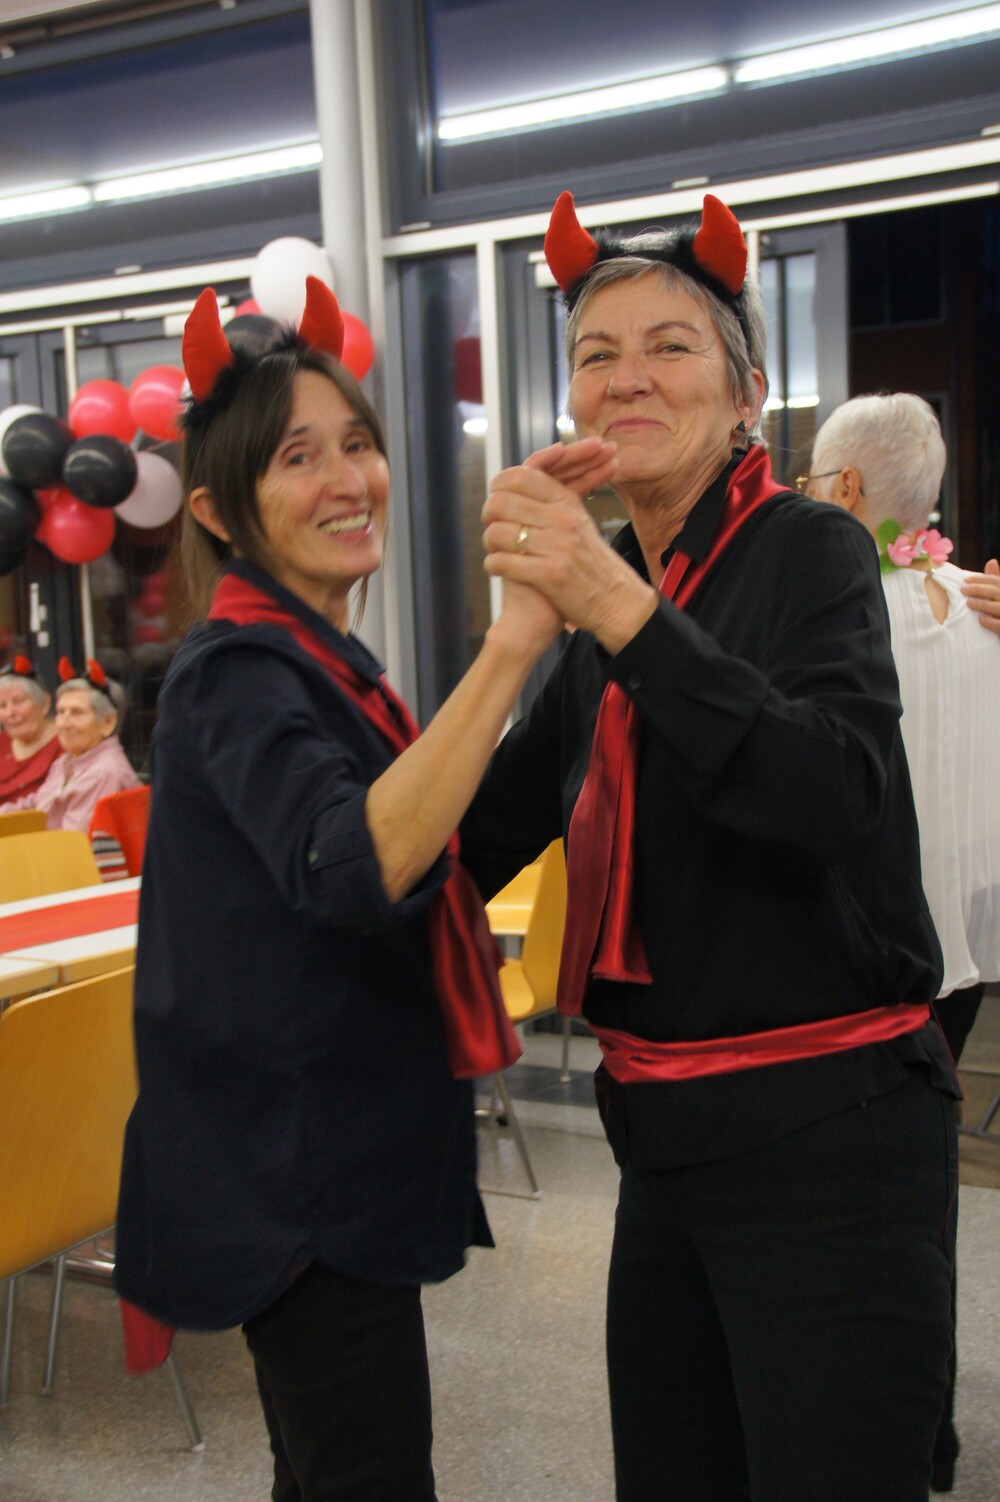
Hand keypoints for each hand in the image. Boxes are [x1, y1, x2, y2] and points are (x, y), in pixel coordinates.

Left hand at [482, 441, 657, 652]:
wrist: (616, 602)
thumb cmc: (590, 564)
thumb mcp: (578, 523)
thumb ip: (550, 503)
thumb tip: (513, 489)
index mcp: (567, 502)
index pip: (520, 477)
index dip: (498, 488)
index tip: (497, 504)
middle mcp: (562, 519)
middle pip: (501, 502)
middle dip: (488, 516)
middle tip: (492, 531)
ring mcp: (557, 546)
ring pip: (498, 532)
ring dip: (490, 544)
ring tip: (496, 552)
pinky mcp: (550, 574)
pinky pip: (503, 562)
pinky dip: (493, 565)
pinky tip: (497, 569)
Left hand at [962, 557, 999, 636]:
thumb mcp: (999, 596)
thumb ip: (996, 582)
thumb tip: (991, 561)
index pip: (996, 581)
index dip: (980, 579)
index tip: (965, 580)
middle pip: (996, 591)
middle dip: (979, 589)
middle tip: (962, 590)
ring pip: (999, 607)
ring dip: (983, 604)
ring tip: (969, 603)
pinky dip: (991, 622)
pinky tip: (980, 619)